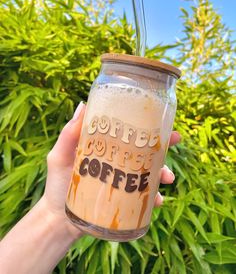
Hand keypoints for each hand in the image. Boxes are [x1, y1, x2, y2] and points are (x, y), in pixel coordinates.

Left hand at [43, 102, 179, 236]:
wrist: (59, 220)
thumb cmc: (57, 184)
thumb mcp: (60, 156)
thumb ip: (68, 135)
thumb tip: (83, 105)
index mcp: (106, 149)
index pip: (128, 134)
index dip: (145, 125)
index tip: (160, 118)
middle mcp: (118, 163)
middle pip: (145, 151)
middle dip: (164, 144)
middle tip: (175, 139)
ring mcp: (124, 182)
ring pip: (150, 173)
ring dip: (163, 172)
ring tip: (167, 177)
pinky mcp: (126, 202)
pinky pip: (145, 198)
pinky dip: (154, 197)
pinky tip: (157, 200)